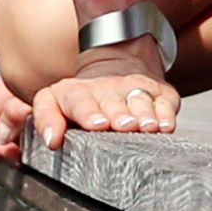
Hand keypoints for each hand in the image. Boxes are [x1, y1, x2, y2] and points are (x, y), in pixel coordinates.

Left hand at [29, 46, 177, 146]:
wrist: (115, 69)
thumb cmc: (80, 99)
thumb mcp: (53, 102)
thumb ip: (45, 119)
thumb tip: (51, 140)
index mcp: (77, 92)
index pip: (79, 100)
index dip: (88, 112)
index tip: (96, 124)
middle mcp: (108, 89)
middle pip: (113, 102)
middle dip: (118, 114)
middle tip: (122, 125)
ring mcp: (136, 90)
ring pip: (140, 102)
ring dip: (144, 115)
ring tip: (146, 126)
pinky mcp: (160, 93)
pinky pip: (165, 103)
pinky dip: (166, 114)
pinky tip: (164, 126)